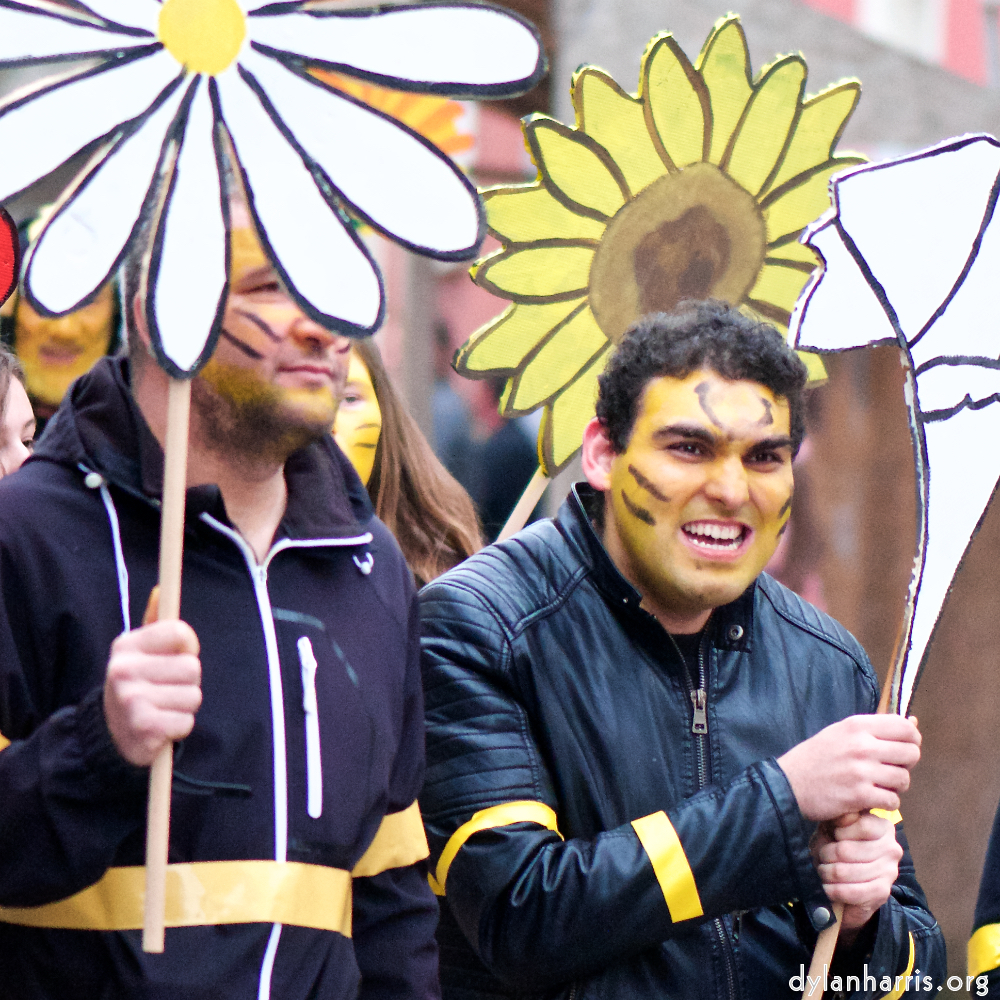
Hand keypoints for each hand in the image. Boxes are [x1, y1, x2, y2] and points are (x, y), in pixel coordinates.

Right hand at [103, 589, 201, 765]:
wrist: (110, 734)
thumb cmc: (137, 684)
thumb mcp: (140, 652)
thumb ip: (155, 622)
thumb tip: (161, 590)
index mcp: (126, 645)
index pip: (179, 632)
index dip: (189, 645)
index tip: (180, 655)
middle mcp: (124, 669)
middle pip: (192, 667)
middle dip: (189, 681)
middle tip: (167, 688)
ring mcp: (131, 699)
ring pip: (193, 696)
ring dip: (184, 705)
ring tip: (163, 706)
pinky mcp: (143, 727)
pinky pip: (186, 721)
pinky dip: (180, 726)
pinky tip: (161, 726)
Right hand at [777, 714, 919, 821]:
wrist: (789, 784)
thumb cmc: (816, 758)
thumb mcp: (840, 732)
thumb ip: (874, 729)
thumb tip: (913, 723)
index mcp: (857, 726)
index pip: (905, 727)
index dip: (911, 739)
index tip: (902, 748)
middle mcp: (862, 745)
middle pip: (911, 753)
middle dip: (906, 764)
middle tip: (889, 769)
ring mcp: (861, 771)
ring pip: (904, 779)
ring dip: (895, 786)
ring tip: (878, 785)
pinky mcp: (859, 795)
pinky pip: (892, 800)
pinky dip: (886, 802)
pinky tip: (871, 798)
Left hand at [812, 812, 901, 944]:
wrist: (845, 877)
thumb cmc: (837, 844)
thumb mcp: (835, 825)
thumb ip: (841, 818)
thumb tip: (844, 815)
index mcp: (883, 827)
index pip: (862, 826)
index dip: (840, 832)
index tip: (833, 834)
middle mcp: (891, 848)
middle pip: (847, 850)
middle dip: (826, 855)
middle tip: (822, 857)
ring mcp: (890, 871)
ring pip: (845, 871)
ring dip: (827, 873)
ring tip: (823, 870)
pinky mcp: (883, 892)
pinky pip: (852, 892)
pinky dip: (834, 890)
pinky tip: (828, 887)